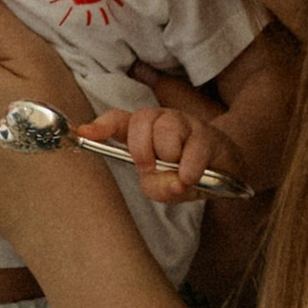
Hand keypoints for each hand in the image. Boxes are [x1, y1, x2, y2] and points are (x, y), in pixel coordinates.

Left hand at [85, 63, 227, 199]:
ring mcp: (185, 124)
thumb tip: (167, 180)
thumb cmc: (184, 174)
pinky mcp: (207, 134)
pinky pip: (193, 150)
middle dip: (143, 151)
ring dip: (171, 158)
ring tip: (179, 171)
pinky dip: (190, 170)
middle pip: (140, 121)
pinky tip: (192, 177)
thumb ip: (157, 187)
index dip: (100, 125)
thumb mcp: (164, 187)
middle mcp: (161, 121)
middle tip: (153, 168)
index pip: (118, 120)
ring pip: (166, 131)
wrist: (224, 173)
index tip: (83, 132)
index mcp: (142, 131)